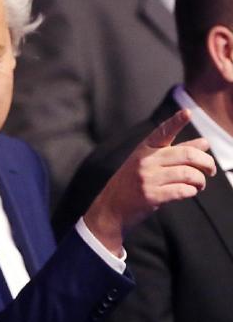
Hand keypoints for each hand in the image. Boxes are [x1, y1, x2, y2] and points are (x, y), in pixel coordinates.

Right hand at [83, 108, 215, 253]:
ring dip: (200, 180)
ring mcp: (147, 179)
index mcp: (145, 150)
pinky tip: (190, 192)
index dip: (176, 122)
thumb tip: (204, 143)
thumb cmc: (132, 184)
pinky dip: (191, 192)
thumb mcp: (148, 163)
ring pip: (188, 174)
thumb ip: (176, 152)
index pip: (163, 132)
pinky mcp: (151, 196)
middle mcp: (145, 161)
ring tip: (199, 185)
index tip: (187, 113)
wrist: (111, 208)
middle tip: (211, 170)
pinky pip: (182, 190)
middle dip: (206, 163)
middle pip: (187, 155)